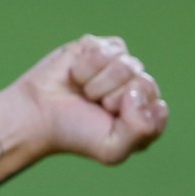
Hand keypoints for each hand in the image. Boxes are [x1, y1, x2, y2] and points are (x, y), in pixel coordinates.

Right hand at [13, 35, 169, 164]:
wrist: (36, 116)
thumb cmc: (74, 133)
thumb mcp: (113, 149)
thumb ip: (144, 130)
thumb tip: (138, 90)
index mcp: (143, 110)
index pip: (157, 107)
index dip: (132, 117)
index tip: (108, 123)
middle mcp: (134, 84)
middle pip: (145, 83)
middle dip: (114, 99)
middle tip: (93, 106)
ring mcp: (117, 63)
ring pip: (126, 66)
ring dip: (98, 84)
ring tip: (83, 92)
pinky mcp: (98, 46)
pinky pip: (106, 50)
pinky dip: (87, 67)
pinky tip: (75, 76)